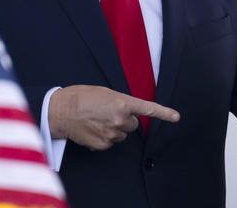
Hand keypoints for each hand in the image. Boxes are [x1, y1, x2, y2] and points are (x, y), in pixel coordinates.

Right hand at [48, 85, 179, 150]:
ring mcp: (112, 133)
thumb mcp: (103, 92)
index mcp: (122, 103)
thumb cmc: (80, 97)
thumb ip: (119, 102)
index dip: (164, 113)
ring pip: (121, 134)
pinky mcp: (103, 144)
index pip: (148, 109)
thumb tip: (126, 112)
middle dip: (124, 120)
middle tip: (108, 113)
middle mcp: (120, 119)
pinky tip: (92, 129)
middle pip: (133, 124)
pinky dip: (103, 137)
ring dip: (114, 129)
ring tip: (96, 120)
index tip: (176, 117)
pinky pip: (110, 142)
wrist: (60, 111)